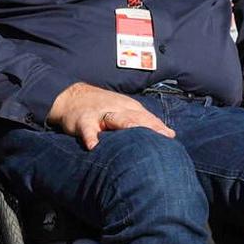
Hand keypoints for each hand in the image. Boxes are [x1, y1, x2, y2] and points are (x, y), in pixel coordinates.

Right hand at [46, 83, 175, 149]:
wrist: (72, 96)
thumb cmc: (103, 107)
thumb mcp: (124, 110)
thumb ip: (144, 121)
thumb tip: (171, 135)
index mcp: (128, 107)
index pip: (147, 117)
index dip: (158, 127)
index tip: (171, 138)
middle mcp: (117, 108)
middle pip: (136, 117)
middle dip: (150, 127)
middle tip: (162, 138)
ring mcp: (100, 114)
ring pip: (115, 119)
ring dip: (127, 127)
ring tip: (137, 140)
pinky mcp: (83, 120)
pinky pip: (87, 130)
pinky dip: (90, 137)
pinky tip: (93, 146)